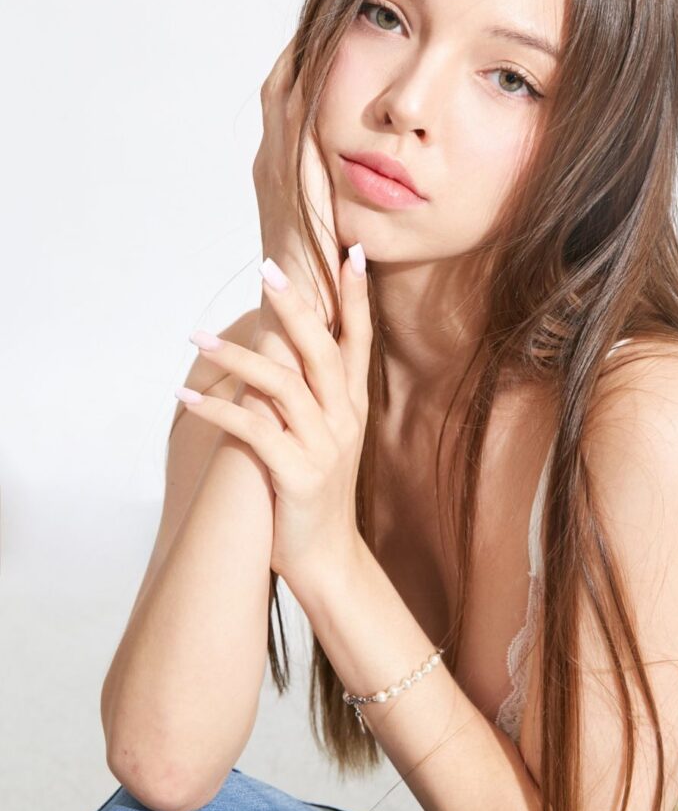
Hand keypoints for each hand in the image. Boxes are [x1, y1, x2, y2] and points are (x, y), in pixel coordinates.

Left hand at [177, 244, 371, 581]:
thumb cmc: (316, 490)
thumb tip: (282, 345)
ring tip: (194, 337)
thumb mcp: (327, 436)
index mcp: (353, 404)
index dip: (357, 297)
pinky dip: (217, 409)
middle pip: (322, 349)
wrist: (328, 557)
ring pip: (283, 385)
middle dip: (296, 305)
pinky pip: (253, 431)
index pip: (359, 339)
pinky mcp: (298, 474)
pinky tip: (185, 393)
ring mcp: (324, 446)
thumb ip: (313, 391)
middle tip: (268, 268)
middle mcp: (344, 418)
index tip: (352, 254)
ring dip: (235, 357)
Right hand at [253, 35, 339, 332]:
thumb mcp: (339, 229)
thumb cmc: (327, 284)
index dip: (311, 64)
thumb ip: (349, 197)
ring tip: (330, 14)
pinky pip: (293, 116)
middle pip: (284, 85)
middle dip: (307, 48)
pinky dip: (305, 82)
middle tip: (332, 6)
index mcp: (283, 172)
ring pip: (285, 92)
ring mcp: (276, 169)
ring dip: (305, 54)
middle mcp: (273, 163)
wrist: (300, 320)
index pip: (294, 102)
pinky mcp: (287, 179)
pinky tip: (324, 55)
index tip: (337, 30)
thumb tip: (383, 176)